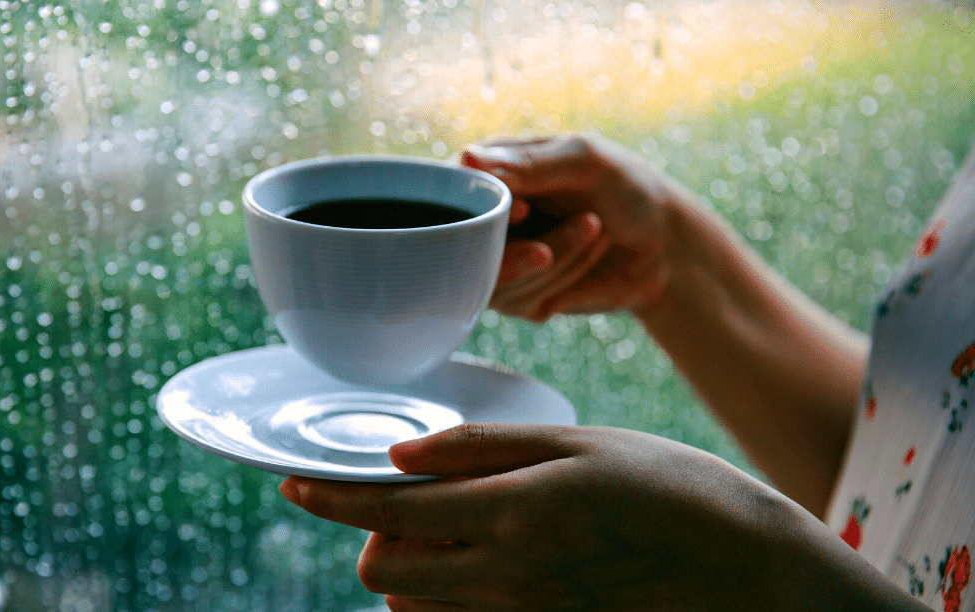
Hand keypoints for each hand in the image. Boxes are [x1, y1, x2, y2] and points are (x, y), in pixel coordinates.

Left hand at [280, 423, 917, 611]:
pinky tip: (475, 568)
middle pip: (383, 573)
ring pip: (412, 608)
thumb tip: (400, 455)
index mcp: (514, 512)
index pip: (388, 512)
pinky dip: (441, 603)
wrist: (748, 573)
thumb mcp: (579, 446)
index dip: (330, 497)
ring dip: (404, 571)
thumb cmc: (671, 489)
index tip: (292, 483)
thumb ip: (482, 450)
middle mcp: (508, 578)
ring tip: (445, 534)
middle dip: (371, 537)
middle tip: (402, 505)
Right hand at [463, 135, 683, 320]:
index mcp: (490, 173)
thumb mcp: (584, 161)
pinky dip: (560, 283)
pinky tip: (589, 259)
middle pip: (465, 246)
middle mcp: (485, 218)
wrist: (665, 244)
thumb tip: (466, 159)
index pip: (454, 195)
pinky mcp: (519, 295)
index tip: (524, 211)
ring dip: (553, 261)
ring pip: (493, 279)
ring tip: (595, 230)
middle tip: (550, 246)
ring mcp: (499, 260)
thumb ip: (528, 164)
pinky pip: (520, 302)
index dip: (480, 211)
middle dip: (515, 250)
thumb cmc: (626, 188)